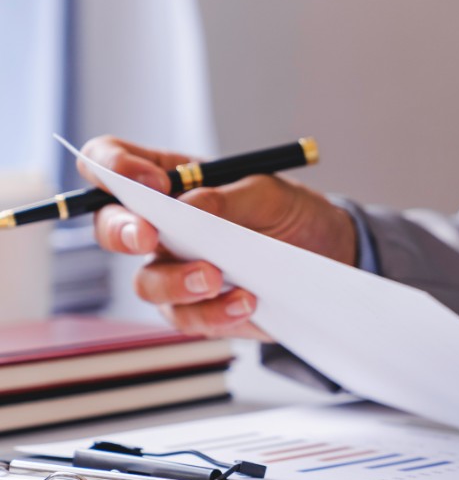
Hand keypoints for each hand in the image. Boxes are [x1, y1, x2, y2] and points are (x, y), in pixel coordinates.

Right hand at [79, 136, 357, 338]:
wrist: (328, 256)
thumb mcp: (270, 193)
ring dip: (176, 281)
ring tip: (216, 277)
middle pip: (110, 227)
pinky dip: (215, 311)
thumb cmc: (290, 213)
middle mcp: (161, 226)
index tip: (152, 183)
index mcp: (169, 180)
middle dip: (123, 232)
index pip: (110, 162)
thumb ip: (228, 196)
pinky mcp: (196, 308)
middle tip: (150, 237)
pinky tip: (247, 301)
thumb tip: (191, 205)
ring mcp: (173, 269)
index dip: (114, 167)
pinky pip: (187, 317)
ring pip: (145, 282)